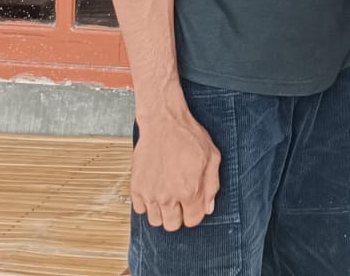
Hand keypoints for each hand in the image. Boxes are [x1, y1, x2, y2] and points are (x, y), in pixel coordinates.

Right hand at [131, 108, 220, 230]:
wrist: (163, 123)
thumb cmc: (188, 136)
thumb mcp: (212, 157)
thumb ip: (212, 185)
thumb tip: (208, 208)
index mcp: (190, 191)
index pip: (192, 221)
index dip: (195, 213)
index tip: (193, 204)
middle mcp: (168, 196)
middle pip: (172, 225)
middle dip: (179, 215)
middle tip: (180, 200)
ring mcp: (150, 193)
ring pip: (155, 221)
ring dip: (162, 212)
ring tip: (167, 196)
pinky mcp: (137, 186)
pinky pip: (140, 209)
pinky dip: (147, 204)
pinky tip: (155, 191)